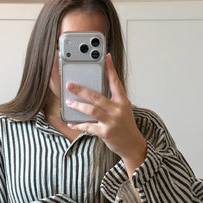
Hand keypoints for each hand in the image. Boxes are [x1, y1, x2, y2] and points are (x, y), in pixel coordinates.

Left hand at [66, 54, 146, 177]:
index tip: (105, 57)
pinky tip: (71, 122)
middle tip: (69, 84)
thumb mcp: (123, 109)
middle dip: (81, 90)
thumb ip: (112, 99)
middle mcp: (118, 110)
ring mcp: (112, 121)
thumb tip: (94, 88)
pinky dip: (78, 124)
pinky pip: (88, 127)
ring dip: (78, 105)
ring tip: (69, 102)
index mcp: (123, 101)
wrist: (133, 145)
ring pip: (92, 110)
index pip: (116, 82)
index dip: (110, 69)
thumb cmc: (125, 125)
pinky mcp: (105, 133)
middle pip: (97, 96)